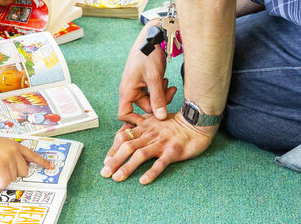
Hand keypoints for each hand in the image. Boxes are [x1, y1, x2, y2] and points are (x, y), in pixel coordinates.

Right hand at [0, 135, 54, 188]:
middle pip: (24, 171)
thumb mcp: (2, 146)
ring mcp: (9, 158)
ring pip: (14, 177)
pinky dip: (0, 184)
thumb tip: (16, 168)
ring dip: (4, 178)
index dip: (43, 162)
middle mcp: (14, 151)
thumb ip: (11, 154)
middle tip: (5, 172)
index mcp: (16, 145)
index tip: (51, 166)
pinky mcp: (2, 166)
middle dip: (15, 174)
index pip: (33, 155)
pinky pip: (6, 181)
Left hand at [101, 114, 215, 184]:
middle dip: (114, 160)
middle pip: (128, 146)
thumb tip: (125, 133)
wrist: (196, 122)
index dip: (112, 149)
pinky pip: (160, 163)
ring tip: (117, 178)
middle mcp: (150, 134)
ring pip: (140, 155)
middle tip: (105, 173)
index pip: (123, 137)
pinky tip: (143, 180)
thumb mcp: (154, 120)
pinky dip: (151, 172)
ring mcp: (161, 143)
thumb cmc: (175, 123)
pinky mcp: (173, 151)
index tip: (105, 161)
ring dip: (127, 167)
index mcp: (144, 127)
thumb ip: (140, 126)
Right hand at [118, 24, 176, 125]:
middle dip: (159, 103)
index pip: (124, 114)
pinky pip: (153, 92)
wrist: (152, 37)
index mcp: (127, 90)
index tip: (151, 120)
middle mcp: (130, 89)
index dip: (135, 120)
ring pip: (151, 100)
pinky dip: (161, 89)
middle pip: (144, 107)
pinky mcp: (145, 81)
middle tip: (170, 92)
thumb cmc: (148, 54)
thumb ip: (158, 98)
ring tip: (168, 83)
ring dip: (162, 95)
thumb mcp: (155, 78)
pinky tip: (166, 81)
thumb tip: (160, 117)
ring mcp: (137, 85)